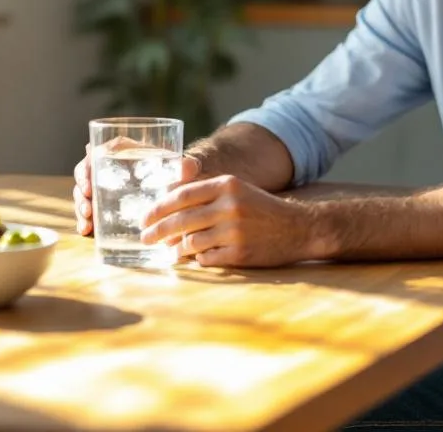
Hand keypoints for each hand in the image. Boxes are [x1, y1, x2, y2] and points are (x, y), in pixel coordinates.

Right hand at [72, 138, 202, 236]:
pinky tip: (86, 231)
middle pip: (85, 173)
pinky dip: (85, 220)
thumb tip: (190, 166)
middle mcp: (108, 165)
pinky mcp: (105, 203)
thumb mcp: (179, 166)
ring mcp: (104, 185)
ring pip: (84, 193)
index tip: (90, 183)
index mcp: (122, 149)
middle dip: (81, 191)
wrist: (176, 184)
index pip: (97, 151)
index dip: (88, 164)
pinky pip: (90, 209)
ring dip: (81, 207)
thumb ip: (185, 166)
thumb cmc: (174, 169)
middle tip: (88, 207)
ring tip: (87, 224)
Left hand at [140, 175, 318, 267]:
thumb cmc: (262, 210)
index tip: (144, 218)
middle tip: (144, 238)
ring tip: (171, 251)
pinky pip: (206, 258)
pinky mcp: (240, 253)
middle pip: (181, 220)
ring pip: (190, 242)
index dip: (158, 208)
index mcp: (227, 185)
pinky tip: (199, 257)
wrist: (299, 228)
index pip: (181, 195)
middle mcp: (230, 205)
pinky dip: (199, 258)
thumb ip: (207, 194)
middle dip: (157, 231)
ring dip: (177, 248)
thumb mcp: (238, 191)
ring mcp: (235, 230)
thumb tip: (168, 209)